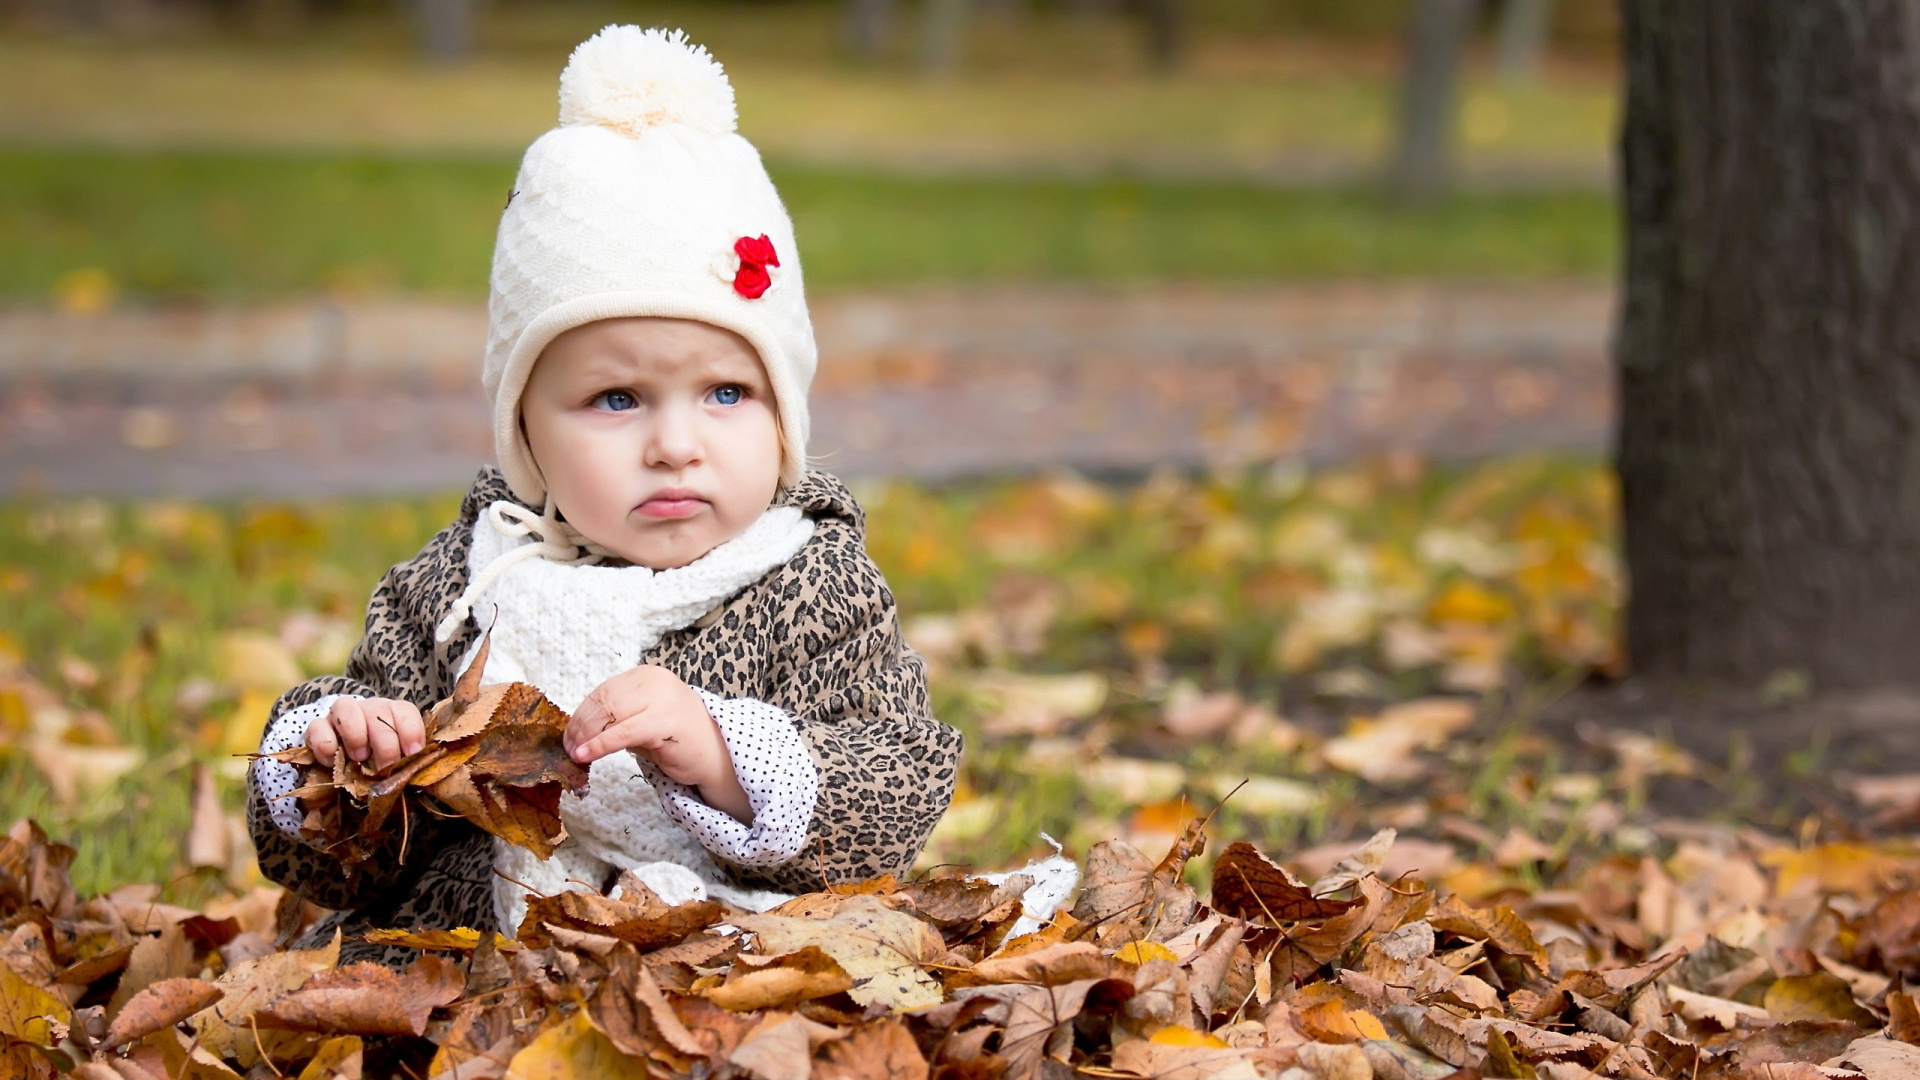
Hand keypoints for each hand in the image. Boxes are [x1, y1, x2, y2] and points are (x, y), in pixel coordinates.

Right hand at [307, 696, 424, 772]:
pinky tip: (331, 761)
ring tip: (359, 758)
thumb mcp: (395, 762)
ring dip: (355, 735)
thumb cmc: (375, 762)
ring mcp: (340, 715)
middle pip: (378, 711)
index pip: (405, 711)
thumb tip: (418, 773)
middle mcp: (368, 709)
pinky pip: (317, 727)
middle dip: (385, 742)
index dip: (411, 731)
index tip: (412, 753)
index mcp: (392, 714)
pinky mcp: (317, 727)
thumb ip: (406, 761)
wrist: (340, 764)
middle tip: (385, 766)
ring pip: (345, 707)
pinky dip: (325, 745)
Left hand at [566, 666, 750, 821]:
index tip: (569, 735)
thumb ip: (616, 717)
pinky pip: (622, 733)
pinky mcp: (665, 721)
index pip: (603, 691)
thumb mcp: (642, 720)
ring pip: (610, 714)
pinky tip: (585, 755)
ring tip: (575, 754)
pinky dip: (599, 745)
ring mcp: (662, 699)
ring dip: (586, 736)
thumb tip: (578, 730)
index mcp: (647, 675)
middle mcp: (655, 681)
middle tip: (568, 748)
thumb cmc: (677, 739)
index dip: (580, 714)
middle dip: (580, 726)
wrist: (717, 755)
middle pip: (603, 701)